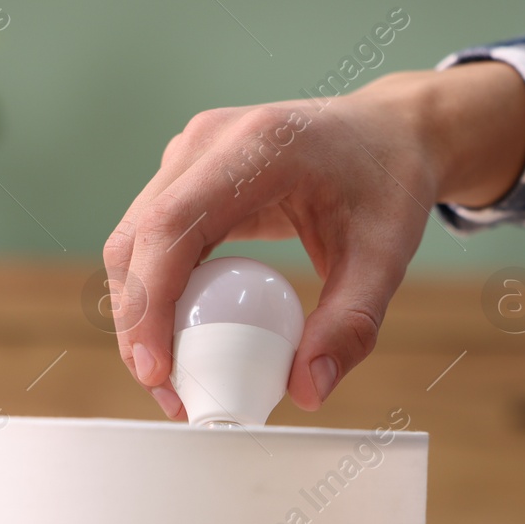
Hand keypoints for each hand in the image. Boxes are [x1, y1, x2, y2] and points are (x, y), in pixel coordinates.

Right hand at [101, 63, 524, 418]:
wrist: (391, 132)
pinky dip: (156, 292)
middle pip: (137, 238)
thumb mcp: (386, 258)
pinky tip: (184, 338)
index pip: (172, 225)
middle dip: (138, 324)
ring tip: (176, 376)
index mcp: (258, 147)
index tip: (157, 369)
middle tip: (169, 391)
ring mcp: (191, 153)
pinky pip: (151, 238)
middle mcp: (210, 140)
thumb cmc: (389, 184)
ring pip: (133, 241)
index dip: (150, 302)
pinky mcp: (188, 173)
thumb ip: (351, 326)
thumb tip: (307, 391)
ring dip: (141, 312)